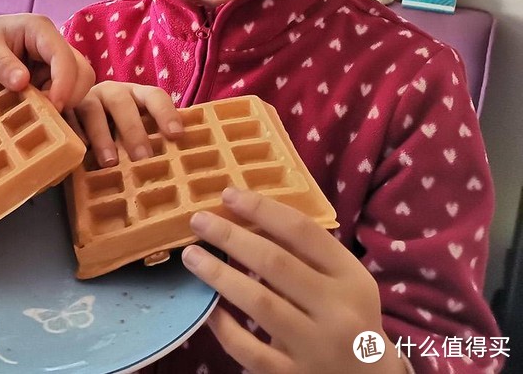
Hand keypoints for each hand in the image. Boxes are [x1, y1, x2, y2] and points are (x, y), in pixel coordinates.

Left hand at [0, 13, 94, 111]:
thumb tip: (22, 82)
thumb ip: (1, 63)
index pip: (63, 56)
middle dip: (70, 95)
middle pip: (83, 71)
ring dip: (65, 102)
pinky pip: (68, 95)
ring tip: (39, 112)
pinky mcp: (55, 79)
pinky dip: (59, 107)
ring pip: (80, 85)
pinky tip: (40, 114)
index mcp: (40, 29)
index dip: (63, 82)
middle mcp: (56, 44)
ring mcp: (58, 63)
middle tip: (46, 113)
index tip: (53, 106)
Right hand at [66, 81, 184, 166]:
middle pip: (122, 103)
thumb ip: (151, 138)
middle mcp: (111, 92)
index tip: (176, 135)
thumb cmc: (116, 129)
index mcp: (136, 94)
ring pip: (92, 111)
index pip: (154, 96)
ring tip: (110, 162)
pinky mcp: (64, 109)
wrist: (77, 114)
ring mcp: (86, 98)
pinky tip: (81, 152)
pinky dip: (75, 134)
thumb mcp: (136, 127)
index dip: (166, 113)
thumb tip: (176, 168)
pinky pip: (67, 119)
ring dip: (102, 136)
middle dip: (133, 130)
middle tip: (142, 157)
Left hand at [181, 187, 405, 373]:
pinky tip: (207, 308)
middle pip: (275, 263)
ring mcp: (315, 346)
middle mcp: (337, 310)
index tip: (228, 194)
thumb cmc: (347, 317)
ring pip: (259, 303)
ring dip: (218, 275)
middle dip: (231, 237)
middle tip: (198, 221)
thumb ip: (305, 252)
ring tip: (191, 256)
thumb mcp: (343, 281)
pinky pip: (248, 349)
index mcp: (351, 277)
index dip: (263, 209)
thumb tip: (247, 212)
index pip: (304, 232)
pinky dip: (224, 326)